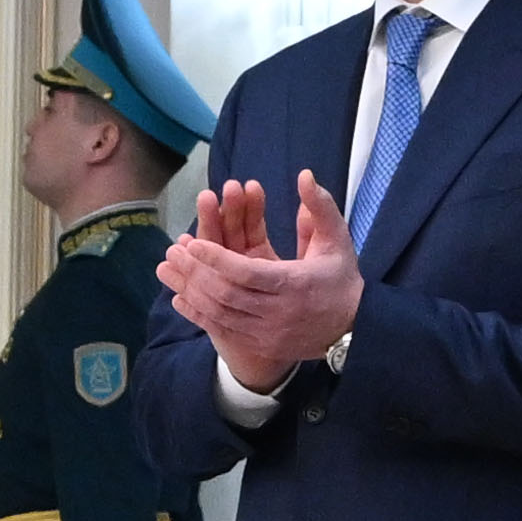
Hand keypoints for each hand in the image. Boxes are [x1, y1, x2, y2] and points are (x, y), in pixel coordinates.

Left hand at [155, 171, 365, 392]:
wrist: (353, 327)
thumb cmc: (340, 278)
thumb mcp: (337, 239)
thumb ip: (320, 207)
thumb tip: (304, 175)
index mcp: (296, 283)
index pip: (248, 273)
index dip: (217, 259)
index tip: (193, 243)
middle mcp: (279, 312)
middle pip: (227, 294)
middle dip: (196, 272)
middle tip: (173, 252)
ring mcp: (269, 332)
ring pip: (220, 313)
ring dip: (190, 290)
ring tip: (168, 270)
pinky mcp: (262, 345)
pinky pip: (222, 330)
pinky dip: (197, 314)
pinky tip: (179, 297)